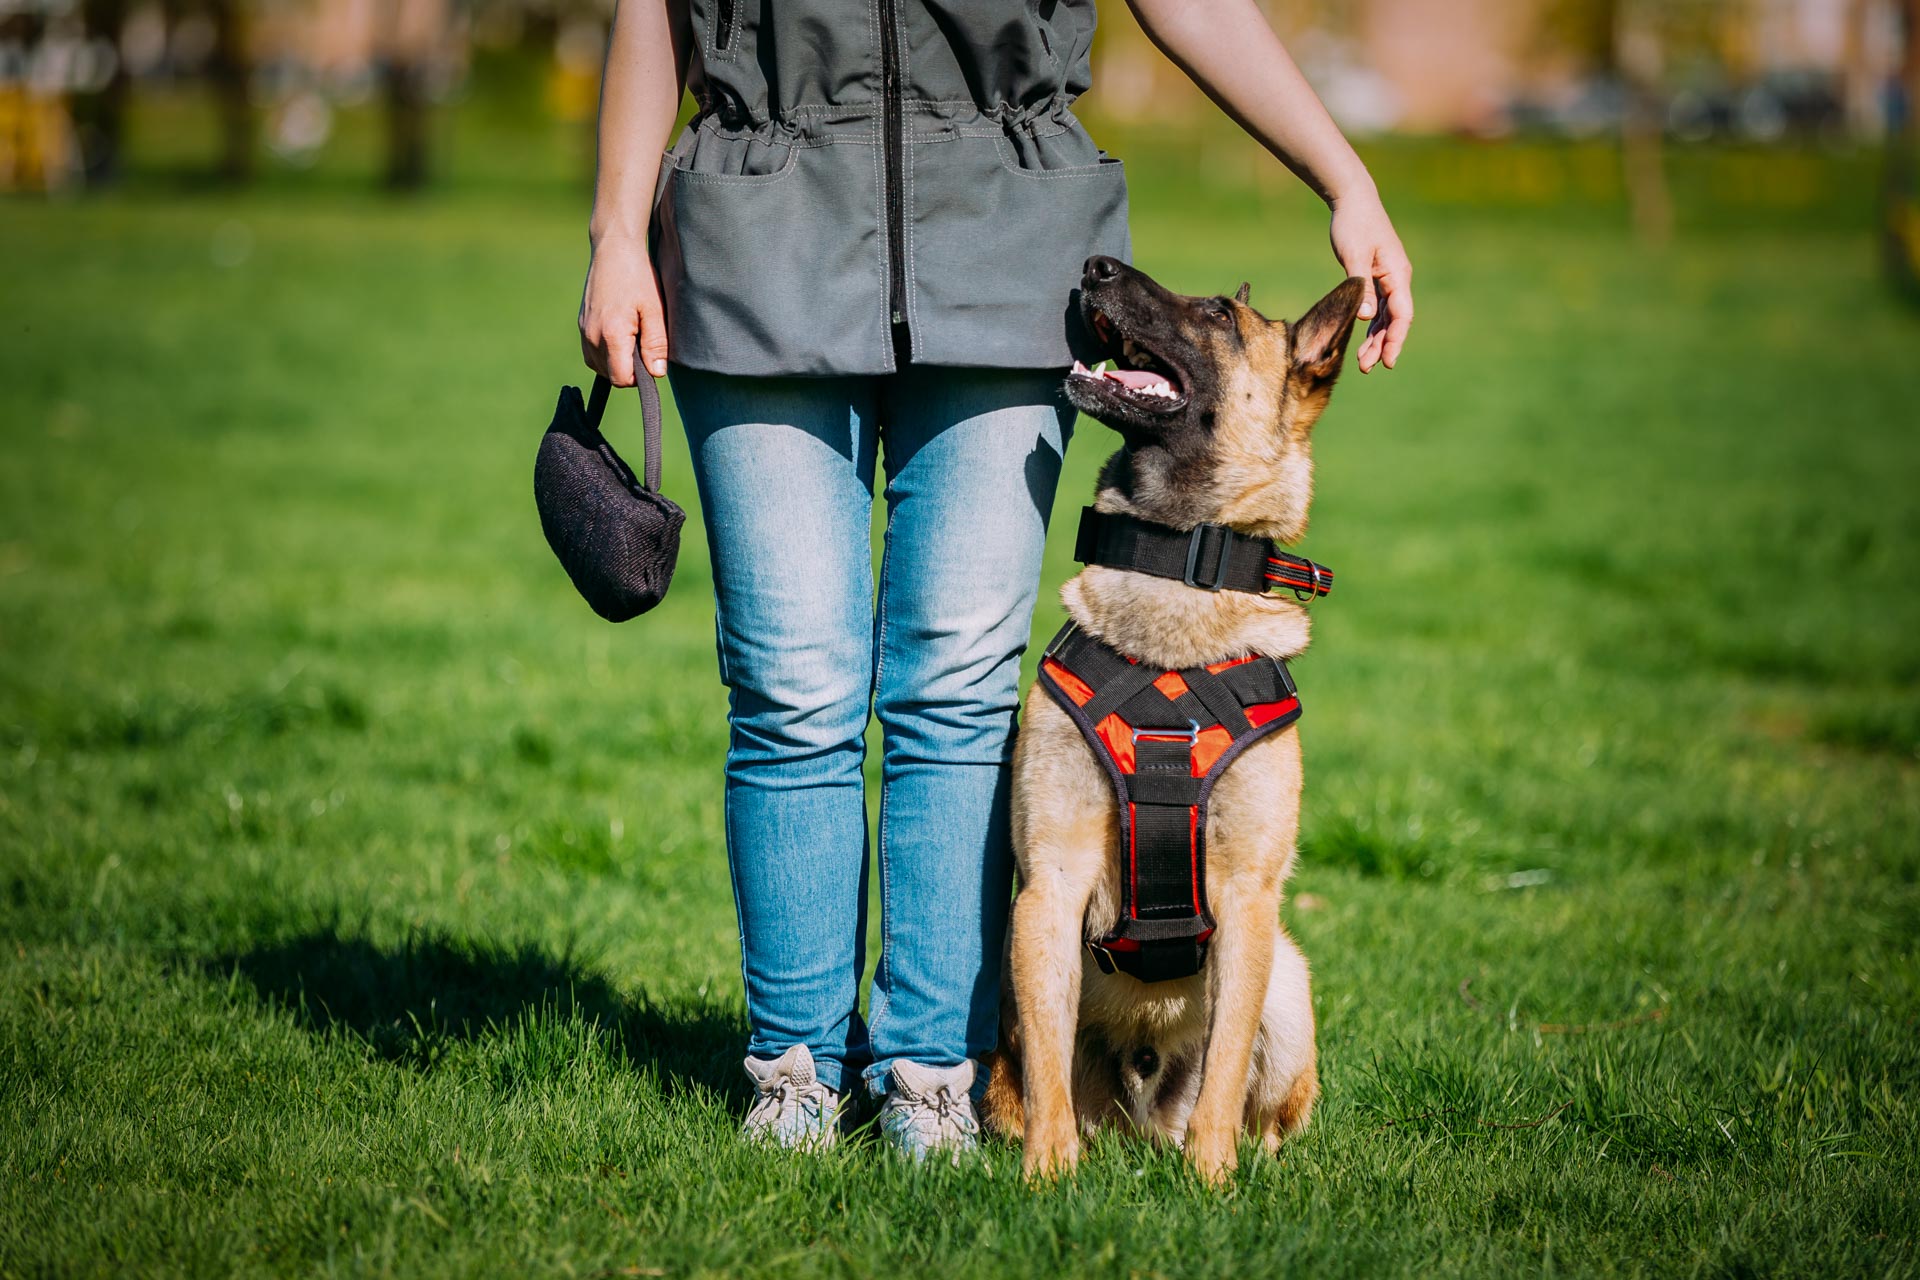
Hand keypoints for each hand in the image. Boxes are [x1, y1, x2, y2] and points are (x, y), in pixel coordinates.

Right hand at [578, 233, 668, 385]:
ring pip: (599, 366)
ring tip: (633, 338)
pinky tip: (621, 336)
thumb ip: (656, 344)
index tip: (650, 360)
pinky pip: (592, 353)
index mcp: (611, 334)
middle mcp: (591, 336)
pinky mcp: (581, 324)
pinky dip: (606, 353)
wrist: (614, 249)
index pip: (621, 378)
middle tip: (644, 344)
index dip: (640, 378)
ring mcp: (583, 330)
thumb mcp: (655, 310)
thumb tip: (657, 373)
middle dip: (629, 370)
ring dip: (617, 362)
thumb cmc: (638, 276)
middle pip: (610, 375)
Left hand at [1328, 194, 1412, 372]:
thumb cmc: (1353, 224)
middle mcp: (1397, 278)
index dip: (1395, 340)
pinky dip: (1373, 324)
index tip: (1387, 361)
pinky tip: (1364, 340)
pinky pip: (1379, 307)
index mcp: (1397, 274)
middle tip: (1367, 368)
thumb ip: (1361, 286)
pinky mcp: (1377, 276)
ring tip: (1363, 362)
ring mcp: (1388, 278)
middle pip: (1395, 320)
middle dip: (1383, 345)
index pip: (1401, 314)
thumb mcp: (1354, 255)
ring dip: (1377, 339)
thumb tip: (1366, 317)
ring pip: (1387, 316)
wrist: (1353, 200)